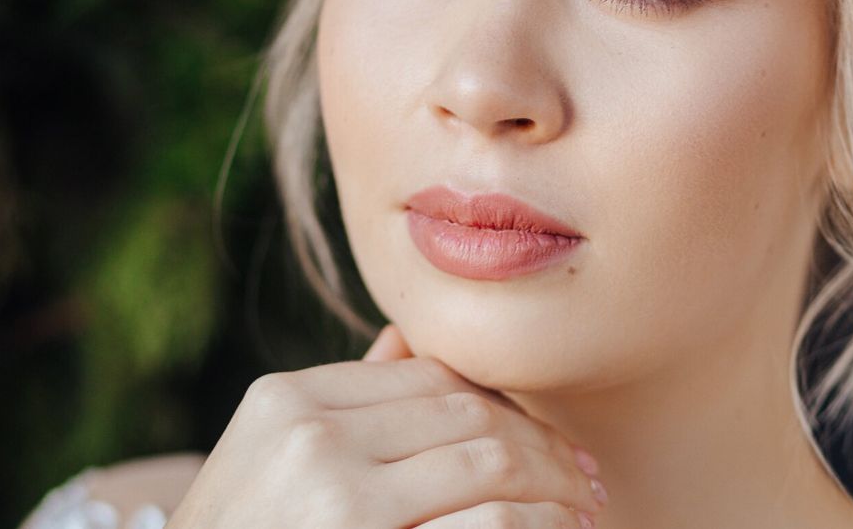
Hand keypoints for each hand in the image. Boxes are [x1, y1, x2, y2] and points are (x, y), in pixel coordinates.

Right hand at [168, 324, 605, 527]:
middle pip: (466, 412)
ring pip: (491, 462)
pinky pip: (489, 524)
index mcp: (288, 400)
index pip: (428, 376)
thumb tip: (407, 341)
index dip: (500, 403)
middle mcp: (310, 437)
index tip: (543, 435)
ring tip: (585, 507)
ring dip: (554, 486)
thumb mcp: (266, 465)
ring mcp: (338, 498)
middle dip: (541, 444)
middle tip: (585, 474)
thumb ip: (341, 405)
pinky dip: (538, 525)